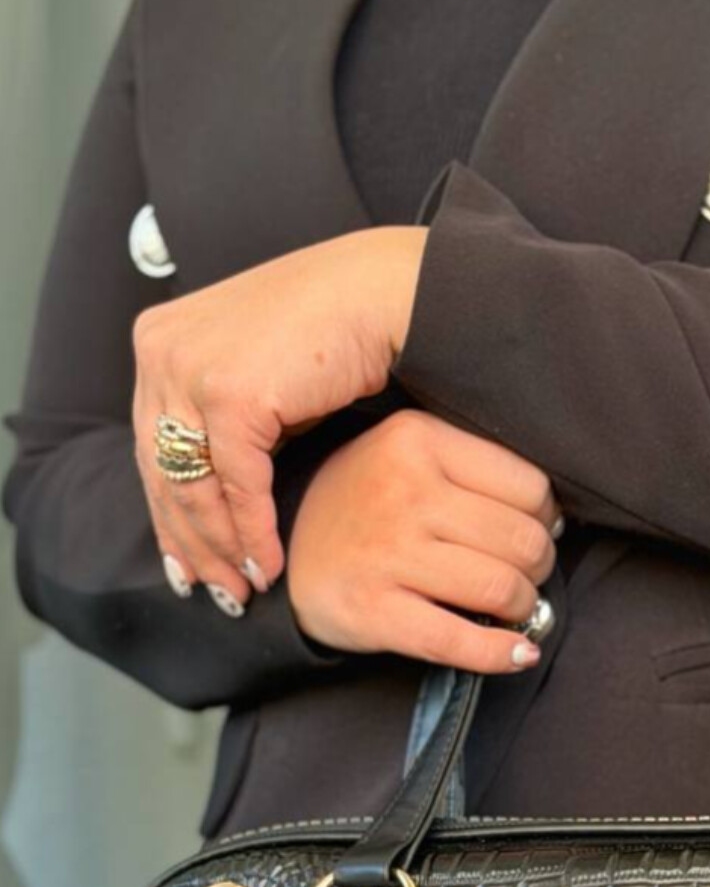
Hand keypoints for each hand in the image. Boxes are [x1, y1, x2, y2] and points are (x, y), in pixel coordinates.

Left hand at [132, 227, 425, 610]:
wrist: (382, 294)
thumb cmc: (335, 331)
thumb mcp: (258, 374)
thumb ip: (225, 420)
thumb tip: (216, 489)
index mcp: (159, 341)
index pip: (150, 447)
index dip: (169, 516)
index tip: (187, 564)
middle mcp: (161, 351)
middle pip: (161, 472)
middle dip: (190, 543)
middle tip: (215, 591)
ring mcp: (190, 369)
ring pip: (192, 486)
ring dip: (220, 548)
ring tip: (243, 589)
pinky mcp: (230, 394)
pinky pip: (235, 486)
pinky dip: (253, 532)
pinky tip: (268, 564)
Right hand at [287, 409, 560, 673]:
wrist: (282, 549)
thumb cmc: (365, 503)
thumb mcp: (407, 456)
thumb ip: (472, 470)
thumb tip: (553, 522)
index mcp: (417, 441)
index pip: (528, 485)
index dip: (545, 518)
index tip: (535, 532)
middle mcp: (402, 492)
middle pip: (522, 540)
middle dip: (538, 567)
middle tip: (525, 576)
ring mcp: (386, 553)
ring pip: (500, 588)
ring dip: (524, 609)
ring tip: (515, 609)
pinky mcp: (372, 610)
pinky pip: (458, 641)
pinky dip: (501, 654)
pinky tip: (517, 654)